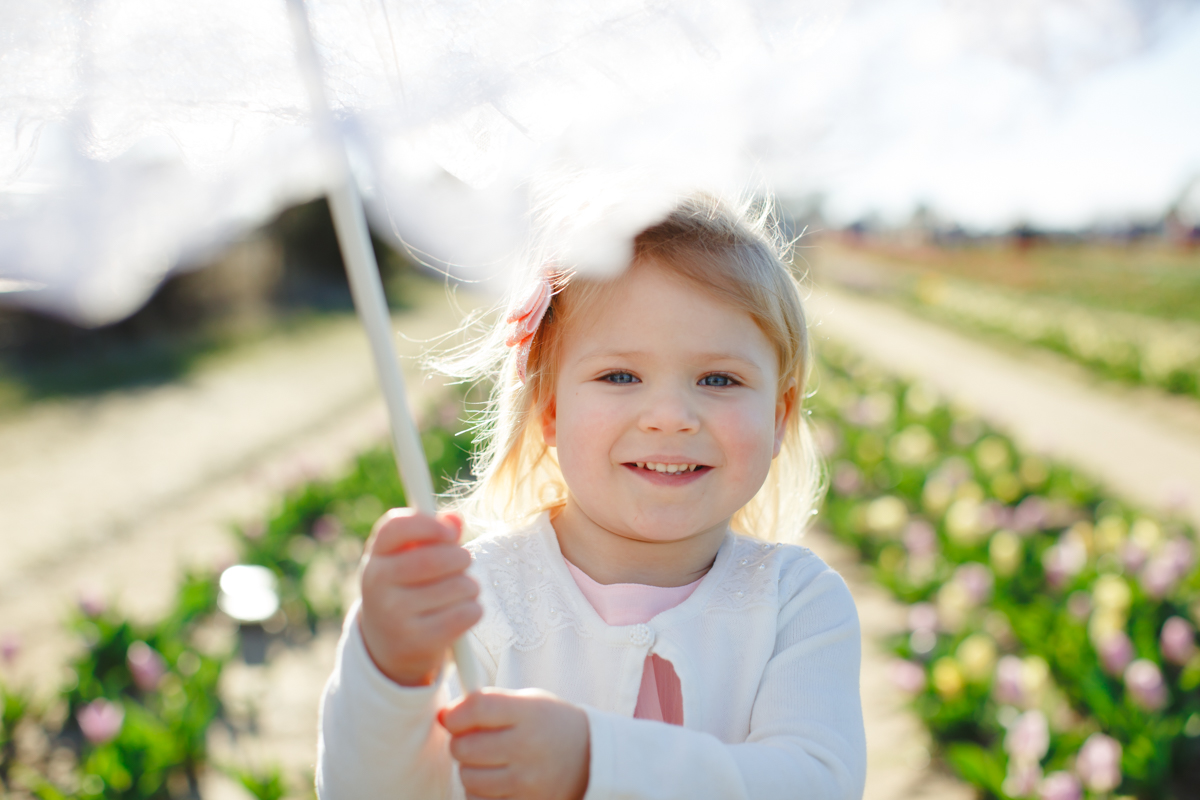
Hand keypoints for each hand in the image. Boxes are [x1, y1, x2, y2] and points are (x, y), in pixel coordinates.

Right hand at [359, 508, 481, 686]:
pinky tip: (464, 610)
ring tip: (464, 590)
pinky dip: (474, 609)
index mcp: (375, 557)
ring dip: (471, 585)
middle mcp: (377, 585)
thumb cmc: (407, 588)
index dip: (428, 525)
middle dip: (461, 557)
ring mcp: (394, 615)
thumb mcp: (409, 558)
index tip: (451, 533)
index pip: (395, 528)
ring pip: (457, 586)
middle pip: (434, 559)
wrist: (388, 645)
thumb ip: (433, 534)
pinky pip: (464, 614)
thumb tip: (454, 519)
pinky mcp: (416, 641)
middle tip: (465, 561)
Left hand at [440, 688, 589, 799]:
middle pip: (464, 747)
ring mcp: (528, 782)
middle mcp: (528, 747)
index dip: (455, 713)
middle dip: (461, 742)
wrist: (591, 759)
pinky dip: (481, 793)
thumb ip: (487, 703)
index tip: (454, 716)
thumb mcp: (528, 701)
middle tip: (474, 739)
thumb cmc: (551, 725)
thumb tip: (444, 716)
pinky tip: (496, 781)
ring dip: (470, 769)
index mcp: (529, 713)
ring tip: (489, 761)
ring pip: (468, 778)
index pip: (476, 708)